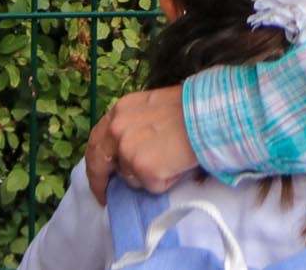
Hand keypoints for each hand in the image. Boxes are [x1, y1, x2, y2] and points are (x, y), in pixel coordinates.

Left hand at [84, 84, 197, 202]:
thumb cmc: (188, 110)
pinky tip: (177, 166)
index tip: (100, 176)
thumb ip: (132, 126)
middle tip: (105, 195)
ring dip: (146, 176)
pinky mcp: (142, 167)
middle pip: (99, 162)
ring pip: (130, 177)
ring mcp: (128, 149)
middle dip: (100, 182)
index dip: (97, 160)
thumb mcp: (151, 108)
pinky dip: (164, 181)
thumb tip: (125, 153)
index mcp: (119, 110)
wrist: (208, 115)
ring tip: (170, 162)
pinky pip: (150, 186)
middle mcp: (117, 128)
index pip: (97, 140)